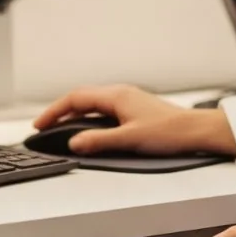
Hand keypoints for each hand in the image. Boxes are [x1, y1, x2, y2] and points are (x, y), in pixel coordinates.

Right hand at [32, 84, 235, 157]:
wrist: (196, 131)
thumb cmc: (169, 132)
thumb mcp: (130, 139)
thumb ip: (99, 141)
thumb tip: (73, 143)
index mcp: (116, 96)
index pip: (75, 99)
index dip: (54, 111)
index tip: (39, 125)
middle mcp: (120, 94)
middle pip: (81, 98)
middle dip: (60, 112)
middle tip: (44, 127)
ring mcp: (127, 100)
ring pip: (92, 103)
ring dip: (74, 114)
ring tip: (60, 128)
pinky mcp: (134, 109)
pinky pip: (103, 109)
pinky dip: (88, 117)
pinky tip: (88, 129)